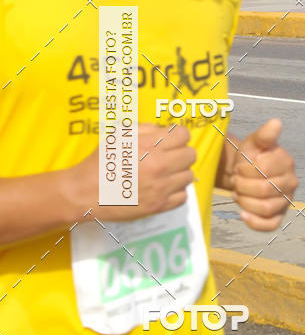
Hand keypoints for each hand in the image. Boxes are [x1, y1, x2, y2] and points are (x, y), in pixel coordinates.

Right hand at [65, 123, 195, 221]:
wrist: (85, 192)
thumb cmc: (100, 163)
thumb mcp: (118, 135)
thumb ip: (145, 129)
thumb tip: (163, 131)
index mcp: (150, 145)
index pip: (183, 135)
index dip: (178, 136)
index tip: (171, 141)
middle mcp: (160, 165)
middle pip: (191, 155)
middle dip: (181, 153)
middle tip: (169, 157)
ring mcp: (161, 187)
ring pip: (189, 176)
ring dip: (179, 173)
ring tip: (166, 174)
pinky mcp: (159, 205)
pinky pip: (183, 197)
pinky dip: (177, 192)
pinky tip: (165, 188)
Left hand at [232, 118, 297, 230]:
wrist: (245, 173)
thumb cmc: (250, 157)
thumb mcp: (254, 142)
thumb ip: (264, 135)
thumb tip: (276, 122)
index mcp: (286, 163)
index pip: (264, 170)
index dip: (245, 170)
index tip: (239, 167)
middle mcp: (291, 182)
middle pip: (264, 190)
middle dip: (243, 186)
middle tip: (236, 180)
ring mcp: (286, 200)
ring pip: (266, 208)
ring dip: (245, 202)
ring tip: (238, 193)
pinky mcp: (279, 216)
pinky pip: (270, 225)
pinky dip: (254, 222)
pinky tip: (242, 213)